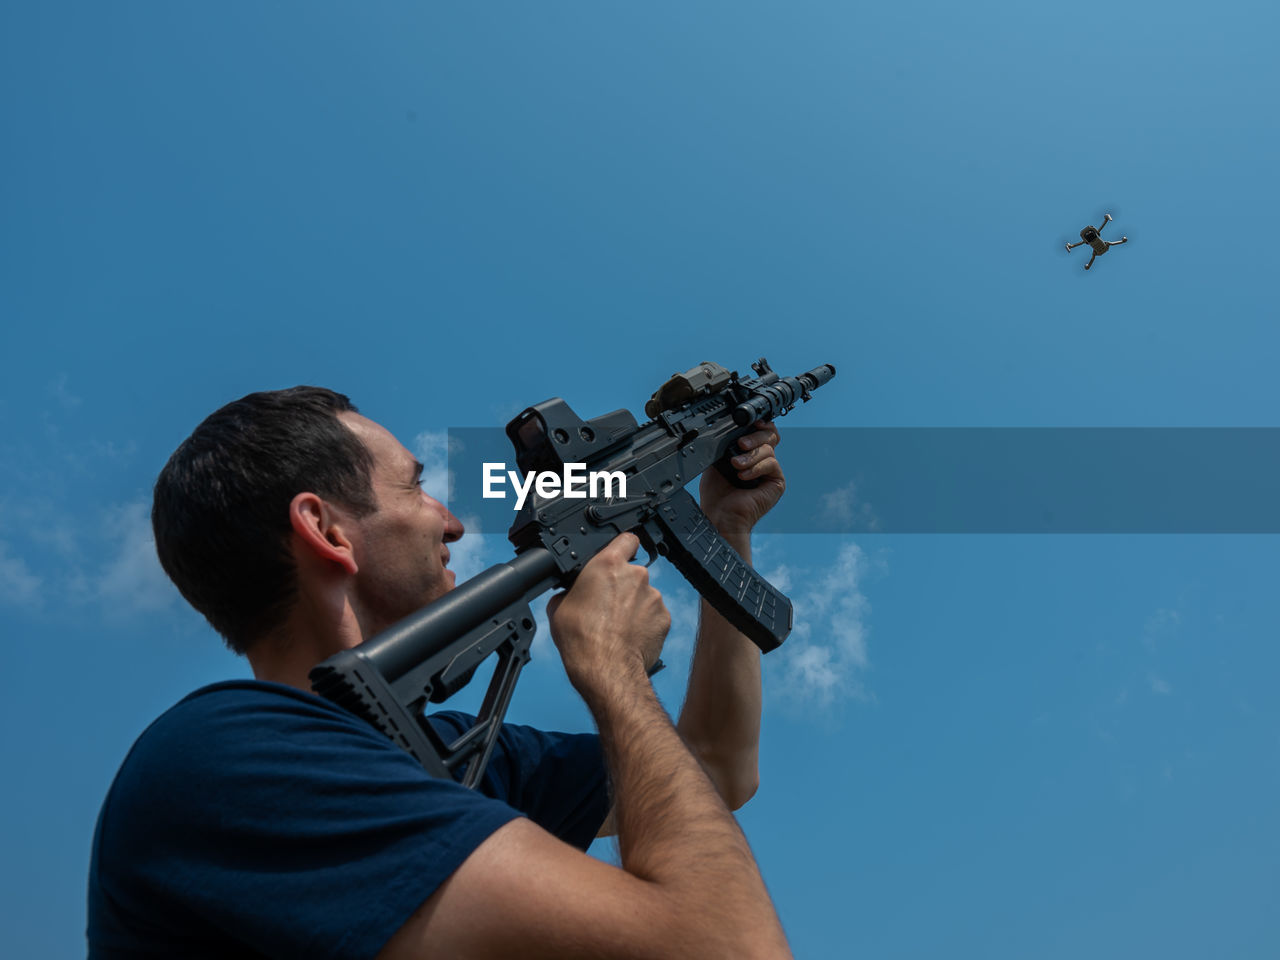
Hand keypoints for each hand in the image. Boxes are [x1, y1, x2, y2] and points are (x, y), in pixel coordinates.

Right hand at [547, 533, 669, 696]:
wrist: (606, 668)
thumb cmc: (581, 638)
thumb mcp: (558, 606)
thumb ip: (571, 590)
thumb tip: (572, 593)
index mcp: (608, 564)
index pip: (626, 538)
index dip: (621, 546)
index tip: (617, 556)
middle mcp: (636, 575)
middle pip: (632, 572)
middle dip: (623, 586)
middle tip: (607, 606)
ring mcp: (653, 596)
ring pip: (644, 595)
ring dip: (634, 606)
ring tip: (618, 626)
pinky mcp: (664, 618)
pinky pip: (654, 615)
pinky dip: (645, 623)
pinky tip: (630, 636)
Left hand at [699, 422, 785, 536]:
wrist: (720, 516)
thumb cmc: (716, 495)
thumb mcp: (716, 462)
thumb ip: (726, 445)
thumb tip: (730, 429)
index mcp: (750, 454)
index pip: (761, 432)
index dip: (758, 425)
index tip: (747, 422)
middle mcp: (762, 461)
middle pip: (770, 435)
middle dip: (754, 436)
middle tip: (740, 443)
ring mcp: (771, 472)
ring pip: (769, 448)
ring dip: (750, 455)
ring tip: (735, 465)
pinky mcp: (777, 482)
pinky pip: (772, 464)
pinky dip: (756, 467)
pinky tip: (743, 476)